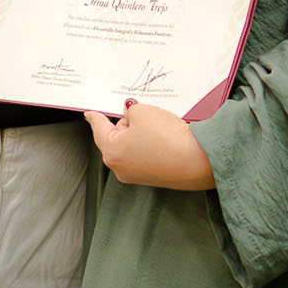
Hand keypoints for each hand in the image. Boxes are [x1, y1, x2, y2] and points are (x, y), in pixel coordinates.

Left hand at [84, 103, 215, 189]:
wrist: (198, 162)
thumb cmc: (168, 139)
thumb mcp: (143, 112)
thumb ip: (131, 110)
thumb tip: (132, 115)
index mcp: (111, 151)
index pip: (98, 128)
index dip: (94, 117)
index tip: (89, 113)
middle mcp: (121, 167)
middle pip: (117, 136)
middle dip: (128, 123)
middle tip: (142, 113)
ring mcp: (137, 175)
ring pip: (133, 145)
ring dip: (142, 133)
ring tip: (161, 127)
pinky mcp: (154, 176)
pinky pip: (146, 154)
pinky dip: (153, 144)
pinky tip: (167, 138)